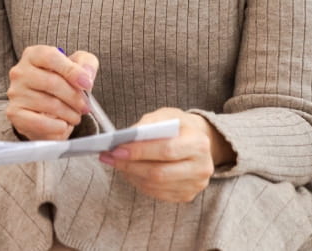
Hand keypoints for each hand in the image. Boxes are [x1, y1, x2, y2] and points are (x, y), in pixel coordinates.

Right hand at [6, 45, 98, 140]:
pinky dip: (57, 126)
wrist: (44, 110)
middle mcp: (20, 72)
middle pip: (51, 82)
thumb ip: (86, 64)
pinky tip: (63, 125)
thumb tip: (86, 75)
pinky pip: (40, 122)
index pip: (50, 57)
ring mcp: (15, 93)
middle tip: (85, 107)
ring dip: (69, 113)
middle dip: (74, 97)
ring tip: (75, 116)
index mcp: (33, 55)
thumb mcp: (78, 66)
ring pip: (49, 104)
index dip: (71, 71)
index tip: (87, 84)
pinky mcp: (15, 114)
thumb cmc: (62, 83)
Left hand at [99, 107, 234, 202]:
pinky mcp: (187, 195)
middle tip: (109, 157)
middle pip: (159, 173)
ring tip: (116, 163)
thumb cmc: (178, 127)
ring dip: (131, 175)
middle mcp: (202, 167)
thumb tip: (125, 138)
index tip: (116, 149)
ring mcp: (195, 184)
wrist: (197, 141)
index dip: (139, 151)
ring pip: (155, 186)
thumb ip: (147, 125)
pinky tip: (129, 171)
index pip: (166, 150)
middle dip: (130, 165)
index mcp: (199, 143)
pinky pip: (157, 193)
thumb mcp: (166, 115)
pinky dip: (139, 182)